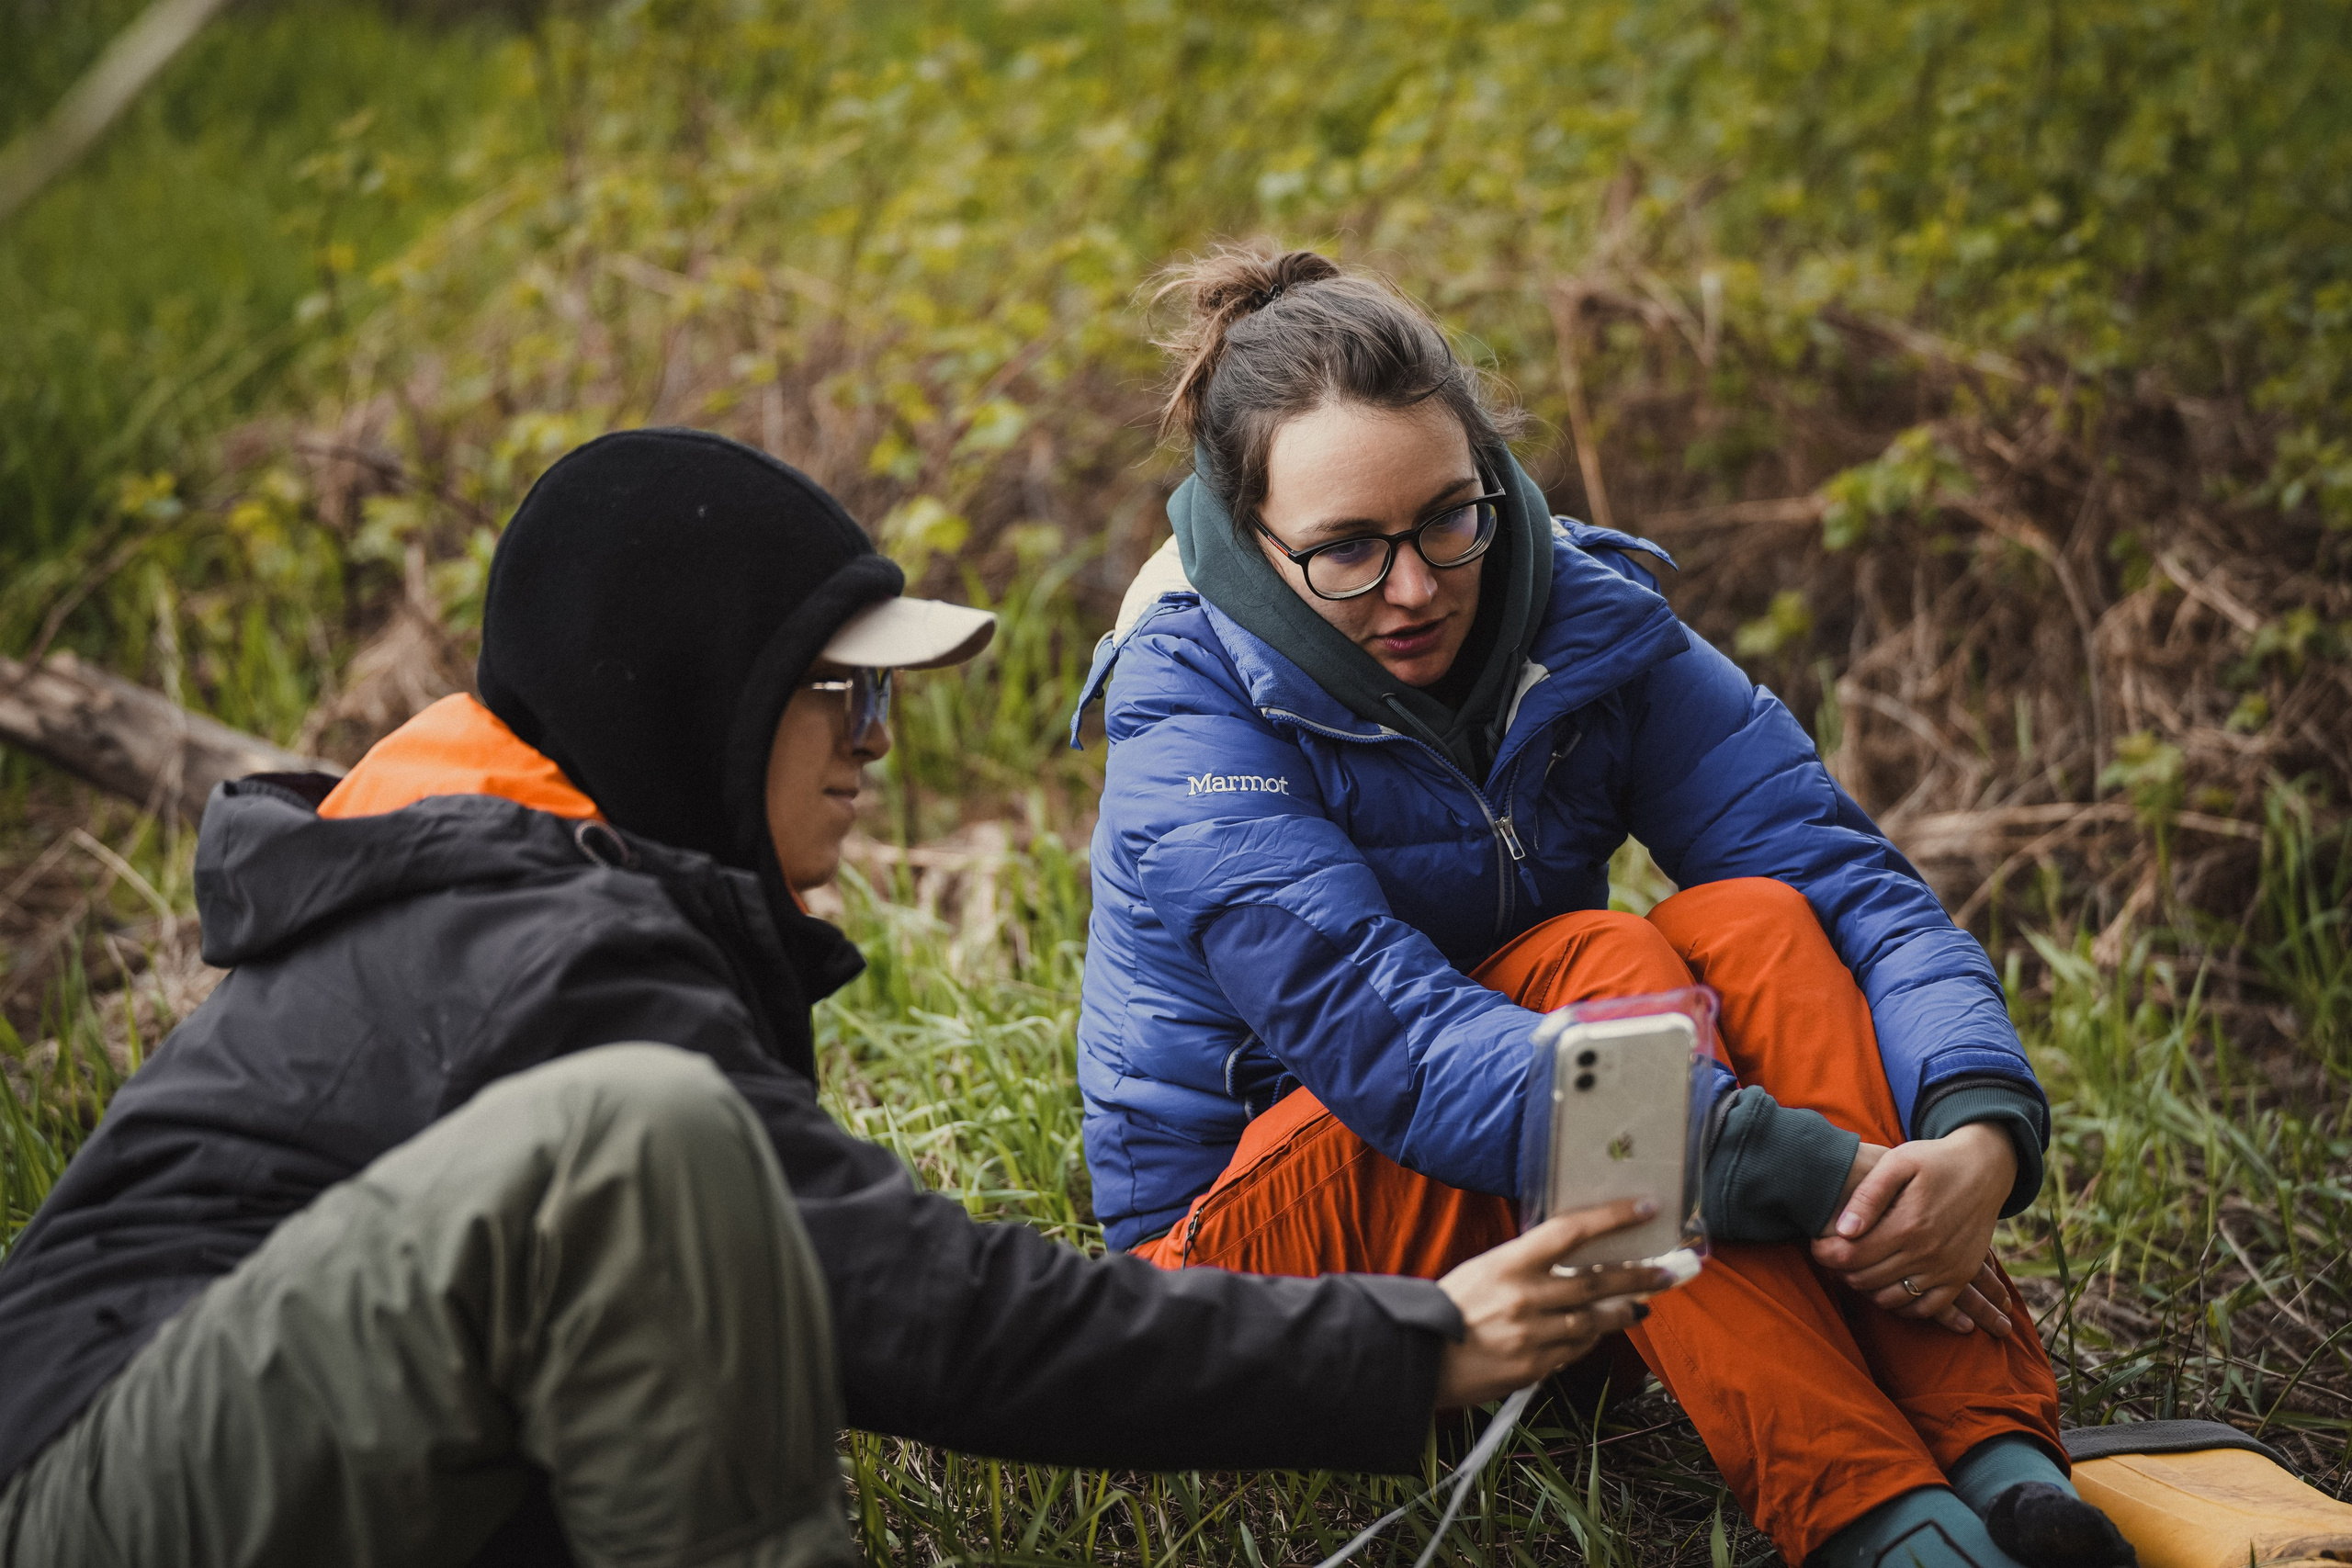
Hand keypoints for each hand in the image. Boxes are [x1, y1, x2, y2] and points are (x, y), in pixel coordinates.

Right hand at [1433, 1198, 1673, 1407]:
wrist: (1418, 1357)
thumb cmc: (1450, 1307)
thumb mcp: (1485, 1270)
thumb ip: (1527, 1264)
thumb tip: (1573, 1259)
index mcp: (1508, 1263)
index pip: (1571, 1231)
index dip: (1612, 1217)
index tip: (1644, 1208)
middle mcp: (1525, 1297)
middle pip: (1597, 1282)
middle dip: (1639, 1276)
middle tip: (1667, 1272)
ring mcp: (1532, 1335)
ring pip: (1595, 1321)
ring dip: (1623, 1312)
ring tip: (1641, 1306)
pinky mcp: (1534, 1368)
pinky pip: (1574, 1350)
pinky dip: (1589, 1339)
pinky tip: (1595, 1332)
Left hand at [1810, 1124, 2016, 1337]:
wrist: (1985, 1167)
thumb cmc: (1933, 1160)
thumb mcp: (1898, 1163)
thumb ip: (1868, 1196)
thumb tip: (1844, 1230)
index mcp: (1906, 1225)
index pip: (1850, 1257)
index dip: (1824, 1254)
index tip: (1816, 1244)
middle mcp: (1927, 1253)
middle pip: (1866, 1280)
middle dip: (1840, 1270)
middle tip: (1833, 1255)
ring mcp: (1946, 1268)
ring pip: (1892, 1298)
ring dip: (1867, 1289)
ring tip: (1857, 1268)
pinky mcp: (1960, 1275)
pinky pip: (1926, 1308)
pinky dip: (1902, 1305)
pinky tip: (1887, 1287)